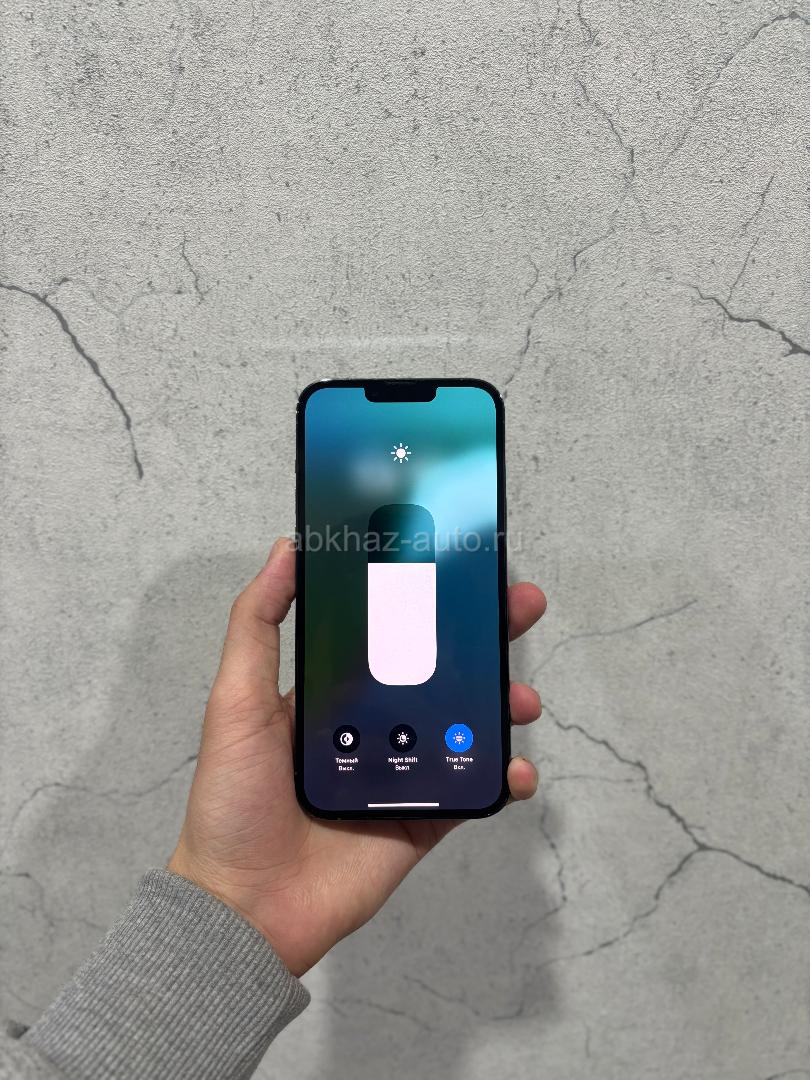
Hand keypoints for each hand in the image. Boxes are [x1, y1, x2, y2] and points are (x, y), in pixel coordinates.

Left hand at [168, 538, 546, 976]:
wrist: (246, 904)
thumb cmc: (232, 801)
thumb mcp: (235, 699)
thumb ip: (257, 624)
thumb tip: (286, 549)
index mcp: (334, 689)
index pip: (391, 628)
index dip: (428, 596)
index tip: (463, 564)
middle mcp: (374, 721)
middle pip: (443, 667)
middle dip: (487, 635)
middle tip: (520, 605)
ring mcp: (404, 769)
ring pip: (469, 722)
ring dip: (505, 700)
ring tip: (520, 695)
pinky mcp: (425, 816)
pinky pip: (476, 789)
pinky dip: (506, 775)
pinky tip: (514, 766)